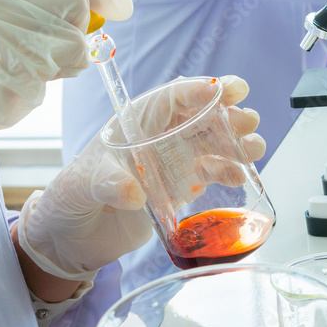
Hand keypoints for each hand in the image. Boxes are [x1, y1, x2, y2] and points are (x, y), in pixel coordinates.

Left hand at [17, 76, 264, 279]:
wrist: (72, 237)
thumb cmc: (71, 197)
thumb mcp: (84, 186)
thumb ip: (109, 185)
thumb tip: (133, 192)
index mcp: (133, 124)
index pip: (169, 98)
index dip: (198, 90)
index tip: (225, 90)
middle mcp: (156, 138)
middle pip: (198, 117)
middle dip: (227, 114)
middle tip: (248, 120)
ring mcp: (170, 162)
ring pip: (210, 143)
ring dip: (235, 142)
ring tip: (254, 148)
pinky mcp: (178, 187)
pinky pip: (210, 173)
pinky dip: (228, 171)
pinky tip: (241, 175)